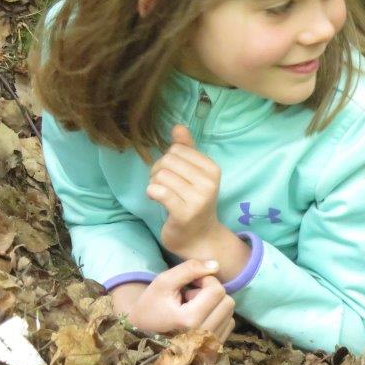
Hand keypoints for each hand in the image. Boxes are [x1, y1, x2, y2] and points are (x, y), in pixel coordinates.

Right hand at [111, 259, 236, 341]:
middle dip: (211, 294)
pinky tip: (200, 318)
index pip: (217, 290)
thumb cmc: (149, 308)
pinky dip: (217, 316)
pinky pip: (228, 324)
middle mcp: (203, 335)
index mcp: (190, 320)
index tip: (190, 284)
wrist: (140, 339)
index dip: (206, 280)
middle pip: (227, 302)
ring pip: (230, 313)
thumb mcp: (162, 283)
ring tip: (192, 309)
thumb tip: (216, 265)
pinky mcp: (214, 349)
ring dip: (214, 305)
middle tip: (190, 297)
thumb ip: (189, 269)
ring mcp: (210, 345)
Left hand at [147, 124, 223, 257]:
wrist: (199, 238)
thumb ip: (187, 149)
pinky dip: (152, 193)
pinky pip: (159, 191)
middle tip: (162, 185)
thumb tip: (178, 126)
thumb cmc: (193, 203)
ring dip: (154, 183)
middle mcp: (209, 182)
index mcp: (213, 169)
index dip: (168, 159)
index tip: (171, 175)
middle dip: (158, 171)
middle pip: (168, 160)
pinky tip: (156, 199)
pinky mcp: (184, 213)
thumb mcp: (194, 174)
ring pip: (161, 175)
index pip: (178, 148)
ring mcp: (198, 198)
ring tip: (161, 194)